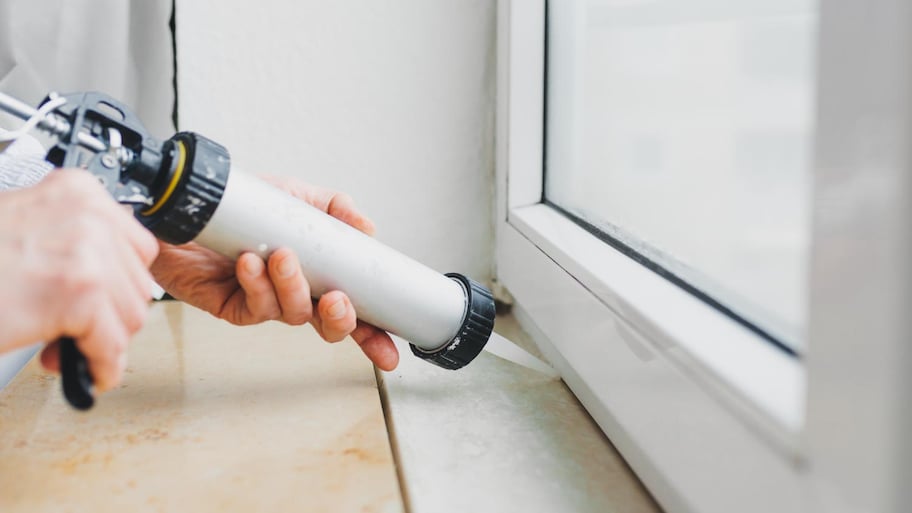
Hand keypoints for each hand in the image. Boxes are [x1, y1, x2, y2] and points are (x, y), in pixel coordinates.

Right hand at [0, 169, 158, 390]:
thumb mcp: (25, 228)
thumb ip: (73, 242)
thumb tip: (112, 279)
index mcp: (77, 192)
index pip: (137, 247)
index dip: (117, 284)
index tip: (100, 302)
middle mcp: (87, 215)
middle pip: (137, 284)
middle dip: (109, 316)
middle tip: (72, 329)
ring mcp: (87, 253)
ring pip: (131, 317)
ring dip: (100, 342)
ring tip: (60, 344)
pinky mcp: (79, 294)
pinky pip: (112, 344)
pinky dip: (99, 366)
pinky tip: (79, 369)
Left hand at [150, 176, 398, 370]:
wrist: (186, 204)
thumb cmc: (241, 205)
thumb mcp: (295, 196)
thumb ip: (335, 207)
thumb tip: (368, 229)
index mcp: (317, 274)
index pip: (353, 310)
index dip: (373, 335)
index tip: (391, 354)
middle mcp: (294, 293)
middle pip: (328, 325)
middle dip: (339, 319)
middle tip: (337, 299)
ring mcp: (265, 302)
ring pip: (292, 313)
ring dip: (292, 287)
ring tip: (282, 257)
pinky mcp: (232, 305)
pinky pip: (254, 307)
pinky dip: (257, 285)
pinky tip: (250, 263)